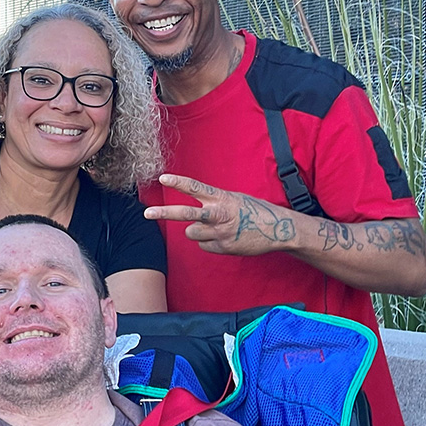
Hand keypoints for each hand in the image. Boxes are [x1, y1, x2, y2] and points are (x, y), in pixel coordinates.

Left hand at [144, 173, 297, 255]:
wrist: (278, 230)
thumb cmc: (255, 211)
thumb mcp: (234, 199)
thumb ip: (214, 202)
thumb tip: (196, 213)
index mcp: (221, 198)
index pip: (196, 188)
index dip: (179, 182)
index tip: (163, 178)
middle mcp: (218, 215)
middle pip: (185, 213)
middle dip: (164, 213)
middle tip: (147, 213)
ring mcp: (220, 233)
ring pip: (191, 233)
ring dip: (198, 232)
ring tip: (215, 228)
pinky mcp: (222, 247)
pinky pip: (204, 245)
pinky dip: (210, 243)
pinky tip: (225, 238)